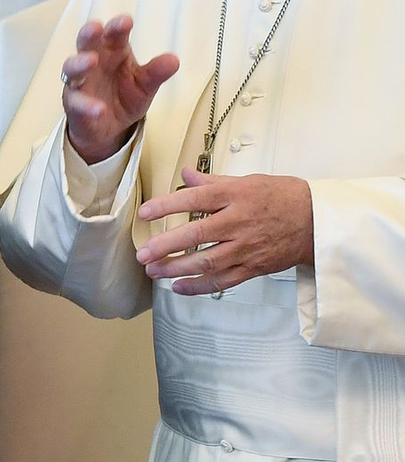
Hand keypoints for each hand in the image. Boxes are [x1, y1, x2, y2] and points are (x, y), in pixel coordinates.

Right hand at [61, 14, 178, 163]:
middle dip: (89, 33)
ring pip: (72, 67)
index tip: (126, 21)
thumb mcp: (145, 85)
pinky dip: (87, 105)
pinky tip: (100, 109)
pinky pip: (76, 102)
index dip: (117, 26)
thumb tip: (174, 61)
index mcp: (113, 51)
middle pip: (86, 42)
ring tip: (91, 61)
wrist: (108, 128)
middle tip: (96, 27)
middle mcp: (93, 62)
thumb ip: (156, 73)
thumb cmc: (124, 97)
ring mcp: (79, 82)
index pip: (113, 34)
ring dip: (80, 62)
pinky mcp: (73, 104)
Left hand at [135, 169, 313, 295]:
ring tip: (153, 271)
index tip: (144, 213)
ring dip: (176, 269)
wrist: (318, 222)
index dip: (166, 206)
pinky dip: (199, 287)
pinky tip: (178, 287)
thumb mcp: (247, 182)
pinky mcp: (253, 268)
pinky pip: (223, 281)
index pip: (194, 199)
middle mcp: (238, 222)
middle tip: (142, 253)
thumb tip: (185, 174)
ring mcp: (246, 248)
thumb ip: (212, 181)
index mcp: (235, 196)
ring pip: (206, 262)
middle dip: (165, 245)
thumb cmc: (282, 198)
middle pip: (196, 235)